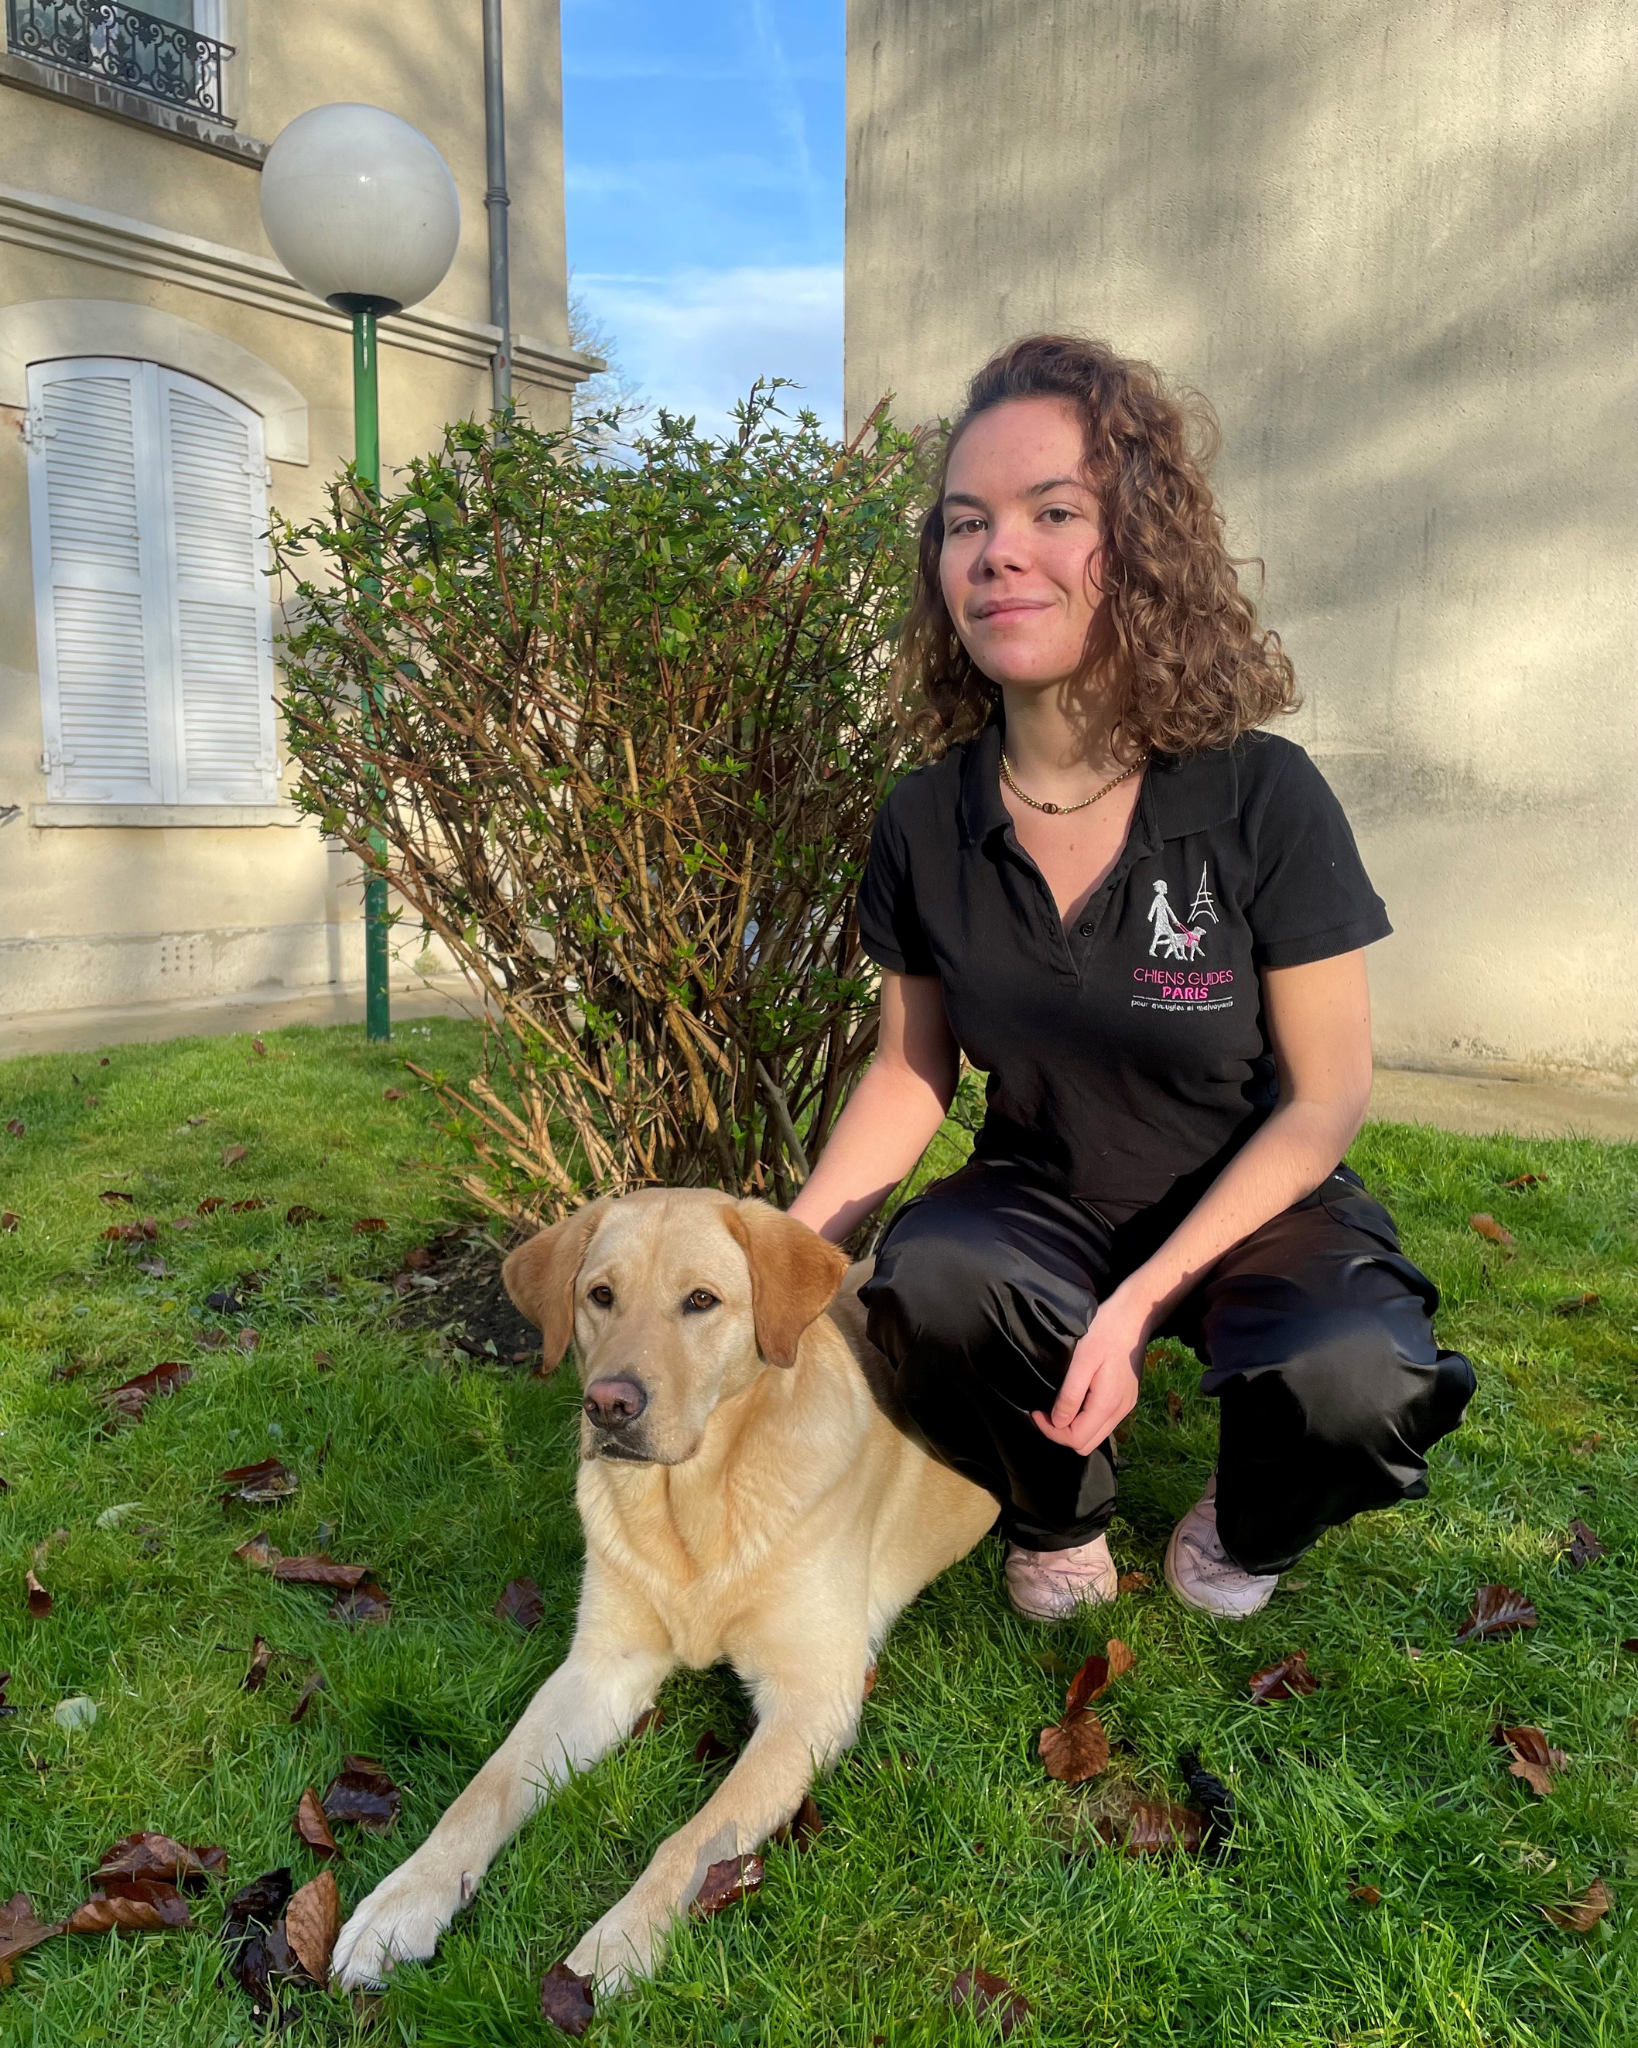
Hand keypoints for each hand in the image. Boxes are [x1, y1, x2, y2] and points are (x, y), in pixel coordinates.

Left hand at [1031, 1285, 1152, 1456]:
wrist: (1134, 1315)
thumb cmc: (1105, 1331)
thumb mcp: (1082, 1359)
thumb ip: (1070, 1395)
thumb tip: (1057, 1422)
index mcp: (1108, 1403)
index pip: (1076, 1439)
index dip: (1052, 1431)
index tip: (1037, 1411)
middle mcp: (1120, 1411)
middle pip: (1086, 1443)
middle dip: (1061, 1434)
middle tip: (1044, 1412)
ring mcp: (1126, 1406)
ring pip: (1096, 1435)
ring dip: (1074, 1427)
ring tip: (1058, 1406)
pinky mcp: (1127, 1398)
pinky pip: (1104, 1422)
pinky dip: (1086, 1419)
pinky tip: (1076, 1400)